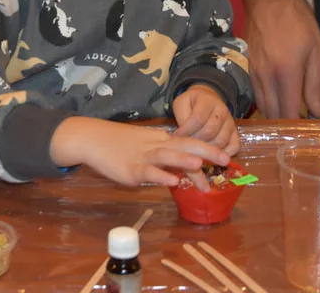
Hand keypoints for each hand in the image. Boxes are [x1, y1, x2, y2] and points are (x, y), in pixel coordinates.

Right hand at [49, 117, 229, 188]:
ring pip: (167, 156)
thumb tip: (182, 168)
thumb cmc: (119, 143)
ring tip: (201, 166)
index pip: (189, 142)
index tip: (226, 157)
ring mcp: (143, 158)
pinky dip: (161, 176)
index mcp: (161, 140)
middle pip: (184, 145)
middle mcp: (155, 146)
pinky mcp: (131, 170)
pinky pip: (148, 172)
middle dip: (206, 152)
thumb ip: (163, 155)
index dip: (208, 148)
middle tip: (226, 160)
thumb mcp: (145, 144)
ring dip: (184, 160)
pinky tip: (172, 181)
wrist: (92, 139)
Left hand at [171, 85, 238, 153]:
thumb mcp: (181, 103)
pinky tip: (211, 155)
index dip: (186, 130)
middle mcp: (222, 110)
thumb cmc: (191, 104)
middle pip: (210, 130)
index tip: (176, 137)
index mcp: (207, 100)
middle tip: (185, 145)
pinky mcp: (235, 133)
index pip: (198, 118)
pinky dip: (223, 154)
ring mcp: (231, 122)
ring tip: (196, 150)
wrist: (207, 99)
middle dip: (195, 141)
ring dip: (207, 149)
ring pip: (221, 140)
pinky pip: (234, 146)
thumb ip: (182, 117)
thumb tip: (183, 136)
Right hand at [242, 0, 319, 118]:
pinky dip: (266, 102)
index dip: (298, 126)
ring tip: (290, 118)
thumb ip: (316, 85)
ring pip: (262, 105)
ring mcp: (254, 73)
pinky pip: (256, 93)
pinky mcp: (248, 67)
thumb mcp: (317, 52)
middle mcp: (266, 78)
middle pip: (273, 113)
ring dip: (274, 114)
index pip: (289, 112)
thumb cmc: (298, 23)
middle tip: (300, 128)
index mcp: (285, 74)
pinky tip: (277, 101)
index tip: (307, 132)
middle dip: (285, 124)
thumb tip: (317, 113)